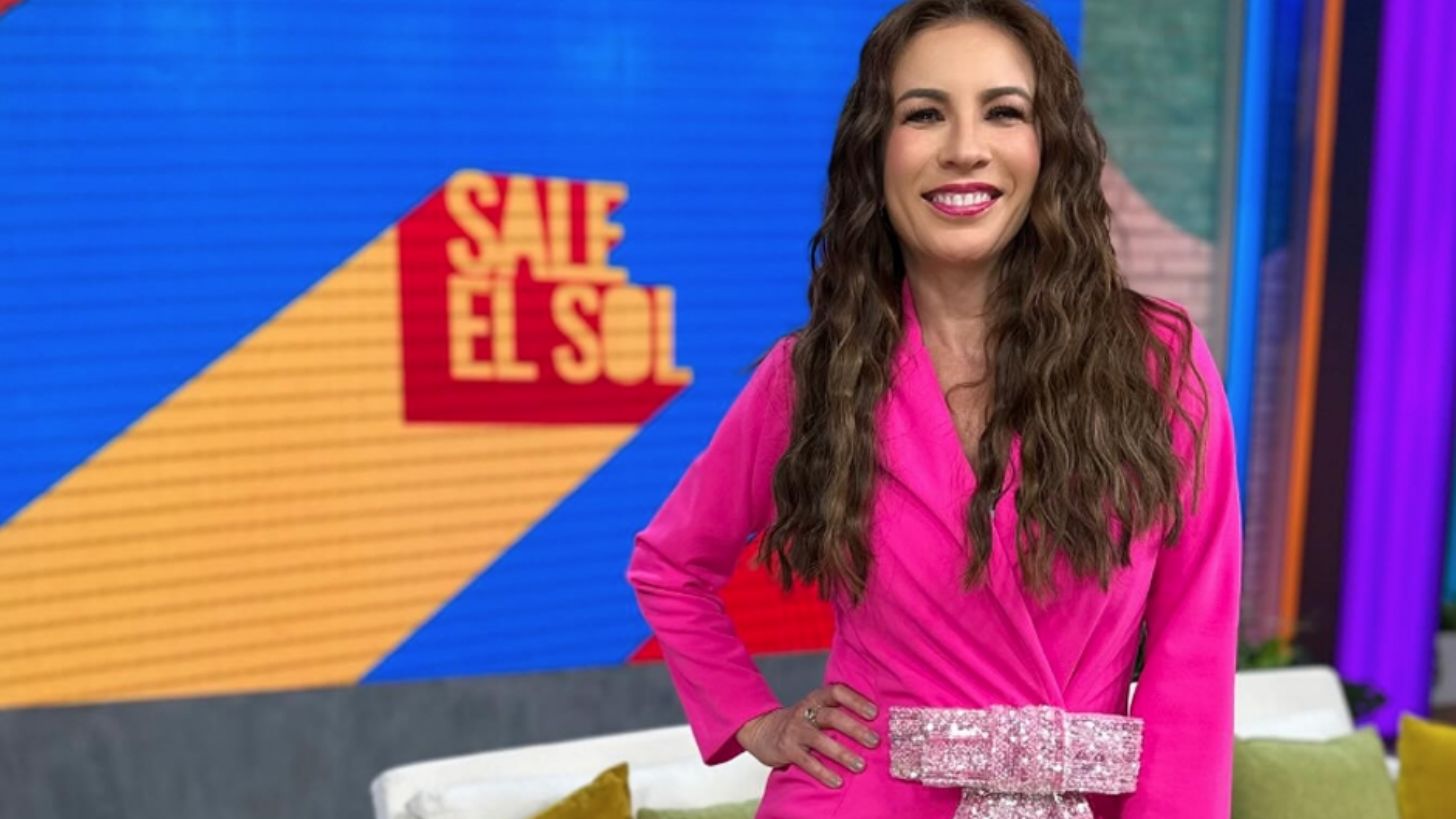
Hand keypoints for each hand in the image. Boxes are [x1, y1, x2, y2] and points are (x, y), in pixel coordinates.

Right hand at [734, 683, 879, 787]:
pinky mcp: (786, 749)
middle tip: (875, 741)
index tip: (874, 713)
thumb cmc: (801, 721)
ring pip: (820, 740)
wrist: (762, 730)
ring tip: (860, 766)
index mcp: (816, 698)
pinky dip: (823, 772)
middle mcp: (805, 711)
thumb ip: (837, 711)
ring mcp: (795, 730)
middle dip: (855, 729)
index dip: (856, 700)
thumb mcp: (815, 709)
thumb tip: (876, 723)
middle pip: (832, 716)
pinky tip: (837, 782)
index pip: (837, 691)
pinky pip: (807, 761)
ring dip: (842, 754)